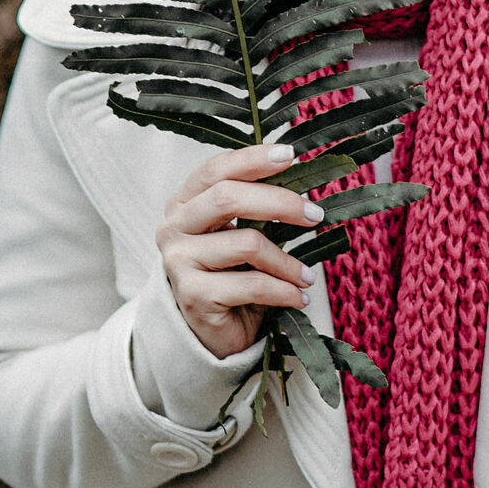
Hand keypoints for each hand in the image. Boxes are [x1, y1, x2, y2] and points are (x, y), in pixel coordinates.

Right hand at [156, 143, 324, 358]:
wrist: (210, 332)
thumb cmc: (232, 274)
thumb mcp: (241, 233)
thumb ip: (257, 206)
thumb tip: (303, 182)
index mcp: (183, 202)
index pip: (215, 169)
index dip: (252, 159)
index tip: (289, 156)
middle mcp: (173, 227)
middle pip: (228, 198)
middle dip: (280, 202)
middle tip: (315, 215)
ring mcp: (178, 261)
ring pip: (247, 244)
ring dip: (288, 262)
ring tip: (307, 277)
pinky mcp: (192, 296)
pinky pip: (251, 285)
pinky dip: (283, 291)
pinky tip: (297, 297)